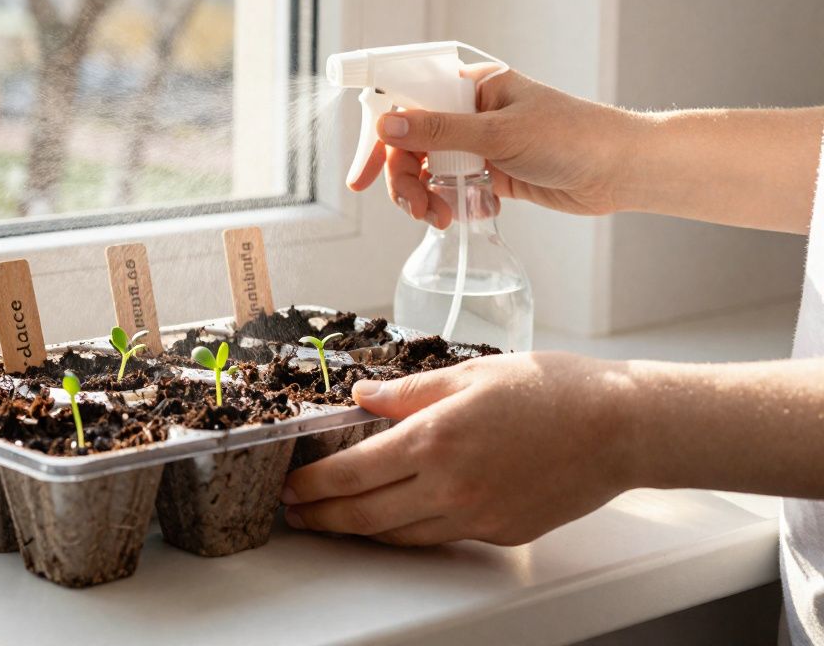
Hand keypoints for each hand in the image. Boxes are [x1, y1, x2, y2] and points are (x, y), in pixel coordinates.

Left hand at [281, 352, 636, 545]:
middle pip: (364, 514)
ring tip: (334, 519)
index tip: (292, 485)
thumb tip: (362, 397)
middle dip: (322, 516)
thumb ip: (408, 392)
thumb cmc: (552, 390)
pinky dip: (407, 530)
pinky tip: (394, 518)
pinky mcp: (498, 532)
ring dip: (359, 529)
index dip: (314, 484)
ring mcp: (474, 516)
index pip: (351, 472)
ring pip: (398, 534)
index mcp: (433, 440)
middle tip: (296, 513)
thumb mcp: (470, 374)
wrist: (619, 428)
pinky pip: (439, 536)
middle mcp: (447, 487)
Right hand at [348, 65, 645, 228]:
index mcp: (471, 84)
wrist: (620, 171)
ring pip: (428, 171)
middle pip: (411, 145)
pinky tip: (470, 213)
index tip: (361, 174)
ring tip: (441, 217)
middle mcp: (469, 112)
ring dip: (425, 197)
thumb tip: (387, 127)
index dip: (379, 136)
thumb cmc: (573, 137)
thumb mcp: (500, 134)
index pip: (407, 101)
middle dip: (405, 179)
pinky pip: (451, 190)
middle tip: (413, 207)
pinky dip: (451, 205)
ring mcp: (479, 144)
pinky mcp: (490, 174)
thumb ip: (440, 132)